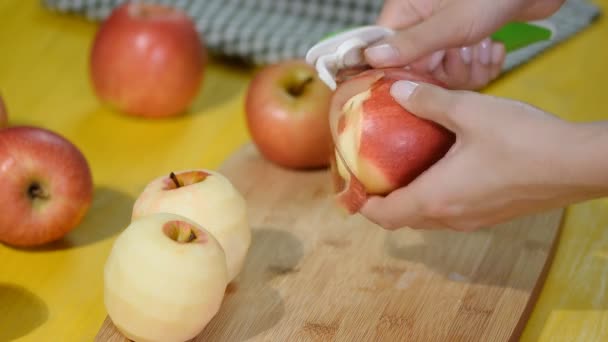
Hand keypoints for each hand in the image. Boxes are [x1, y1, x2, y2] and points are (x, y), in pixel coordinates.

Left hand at [359, 80, 607, 230]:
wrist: (577, 164)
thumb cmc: (522, 141)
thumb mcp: (469, 111)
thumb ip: (429, 101)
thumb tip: (399, 92)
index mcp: (436, 198)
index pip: (385, 216)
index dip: (363, 206)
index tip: (353, 188)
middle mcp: (451, 218)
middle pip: (404, 220)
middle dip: (384, 203)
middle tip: (374, 174)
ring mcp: (474, 221)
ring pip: (428, 218)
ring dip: (410, 201)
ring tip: (403, 170)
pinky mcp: (492, 216)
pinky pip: (451, 213)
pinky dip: (434, 198)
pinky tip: (442, 169)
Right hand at [365, 0, 564, 88]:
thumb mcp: (451, 23)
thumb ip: (411, 44)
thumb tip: (372, 58)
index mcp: (406, 12)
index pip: (386, 52)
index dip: (404, 69)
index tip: (427, 73)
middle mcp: (422, 25)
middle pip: (419, 70)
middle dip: (448, 69)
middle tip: (466, 50)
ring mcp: (446, 35)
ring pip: (445, 74)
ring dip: (470, 67)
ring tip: (485, 43)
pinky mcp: (468, 43)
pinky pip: (466, 72)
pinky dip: (484, 65)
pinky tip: (495, 46)